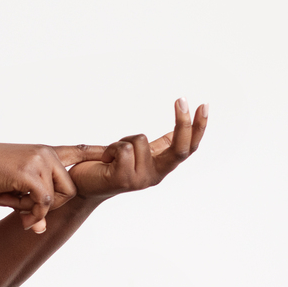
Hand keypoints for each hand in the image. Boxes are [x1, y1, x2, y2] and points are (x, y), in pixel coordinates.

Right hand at [0, 141, 105, 233]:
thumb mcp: (14, 185)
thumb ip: (33, 201)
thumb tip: (41, 229)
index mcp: (46, 152)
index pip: (80, 150)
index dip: (99, 153)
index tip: (117, 151)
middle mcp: (47, 154)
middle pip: (70, 190)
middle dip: (49, 207)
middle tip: (22, 211)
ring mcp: (39, 161)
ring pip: (54, 199)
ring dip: (31, 209)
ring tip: (7, 202)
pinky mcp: (29, 172)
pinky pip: (42, 202)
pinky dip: (28, 211)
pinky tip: (6, 204)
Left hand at [62, 99, 208, 203]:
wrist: (83, 187)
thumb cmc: (109, 166)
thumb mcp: (138, 153)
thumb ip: (158, 145)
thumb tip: (178, 129)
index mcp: (161, 167)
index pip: (187, 148)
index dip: (198, 128)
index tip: (204, 105)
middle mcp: (155, 175)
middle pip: (179, 149)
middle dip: (182, 122)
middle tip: (181, 99)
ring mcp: (141, 179)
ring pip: (140, 140)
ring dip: (122, 141)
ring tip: (111, 155)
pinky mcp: (124, 179)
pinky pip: (123, 148)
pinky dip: (111, 148)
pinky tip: (105, 160)